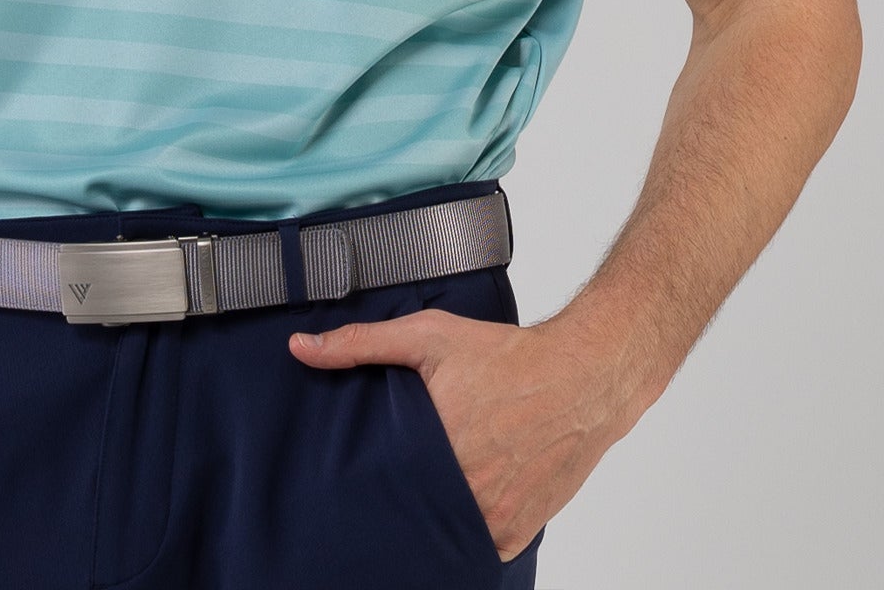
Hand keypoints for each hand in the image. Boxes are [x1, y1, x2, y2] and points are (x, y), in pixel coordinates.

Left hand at [290, 305, 640, 562]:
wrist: (582, 378)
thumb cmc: (507, 356)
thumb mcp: (429, 336)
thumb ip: (361, 343)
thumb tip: (301, 349)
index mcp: (434, 448)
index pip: (378, 484)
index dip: (364, 482)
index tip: (354, 477)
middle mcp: (464, 492)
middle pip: (409, 512)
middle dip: (396, 501)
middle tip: (389, 484)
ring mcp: (491, 520)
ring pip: (441, 534)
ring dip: (429, 519)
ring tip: (417, 497)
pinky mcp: (514, 535)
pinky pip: (475, 547)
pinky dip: (463, 532)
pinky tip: (454, 508)